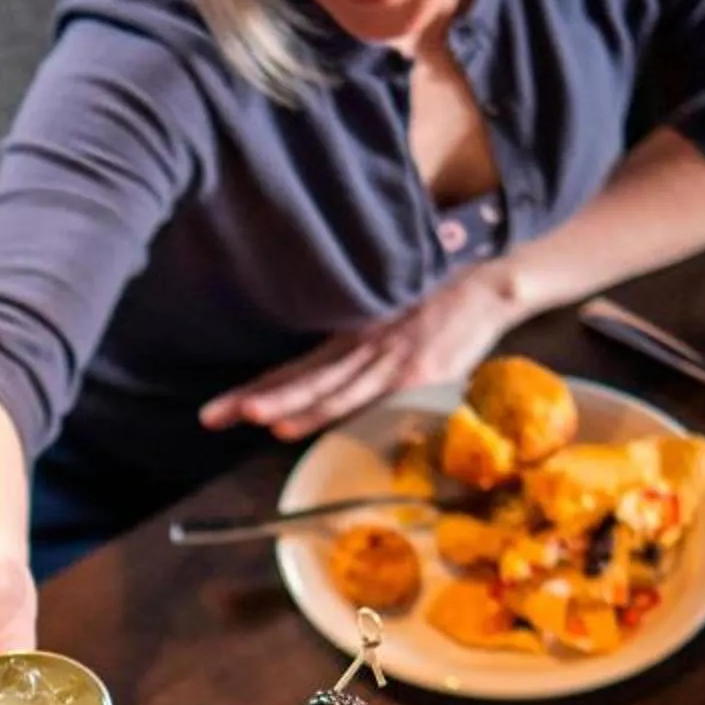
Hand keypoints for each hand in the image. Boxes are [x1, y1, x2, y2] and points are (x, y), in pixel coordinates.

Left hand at [199, 266, 521, 440]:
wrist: (493, 283)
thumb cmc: (447, 306)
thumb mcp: (395, 322)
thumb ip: (366, 351)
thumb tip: (339, 382)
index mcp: (353, 337)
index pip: (297, 368)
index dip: (258, 388)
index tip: (219, 408)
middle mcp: (362, 347)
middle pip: (300, 379)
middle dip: (254, 399)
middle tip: (211, 417)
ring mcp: (388, 360)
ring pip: (329, 388)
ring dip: (291, 404)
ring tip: (254, 418)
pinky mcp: (415, 370)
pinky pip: (370, 395)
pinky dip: (337, 409)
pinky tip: (310, 421)